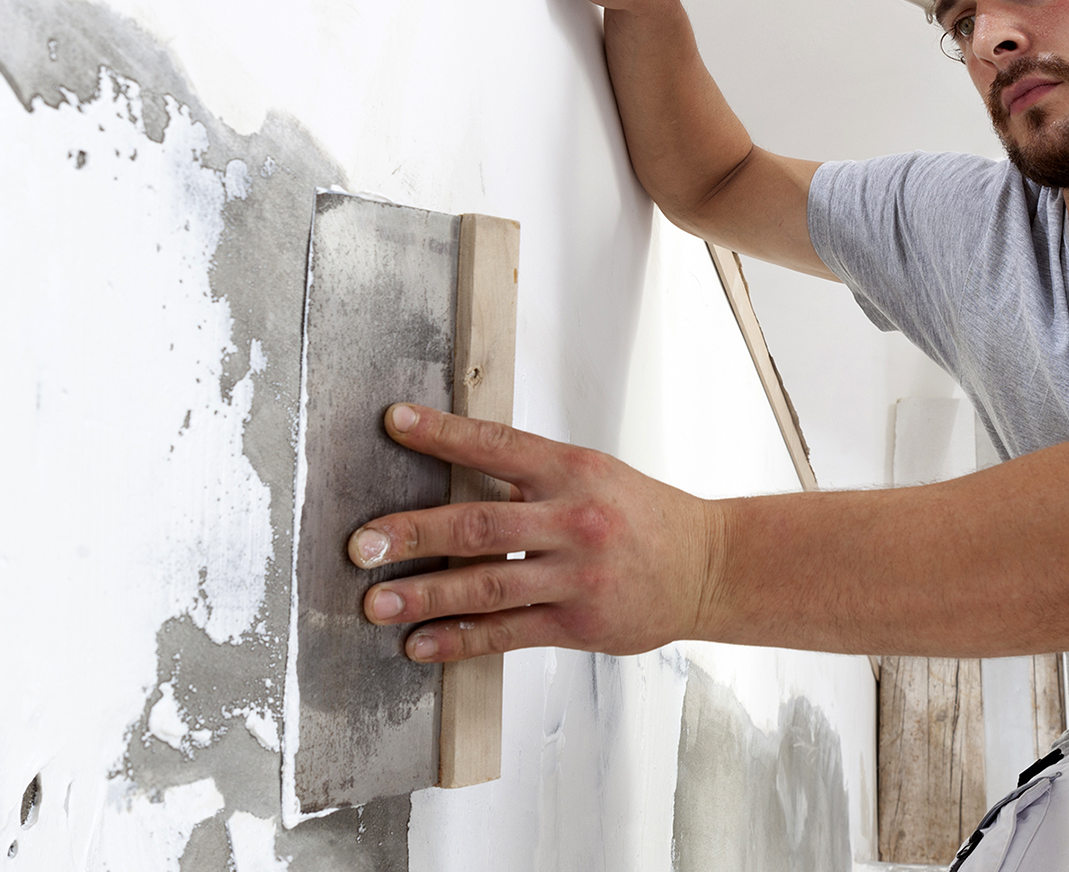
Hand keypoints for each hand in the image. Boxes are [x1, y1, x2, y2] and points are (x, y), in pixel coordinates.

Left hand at [350, 403, 724, 662]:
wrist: (706, 566)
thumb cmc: (641, 515)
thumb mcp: (593, 473)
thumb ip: (531, 474)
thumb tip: (454, 466)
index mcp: (572, 470)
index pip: (497, 444)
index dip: (442, 434)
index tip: (394, 423)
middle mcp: (573, 519)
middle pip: (479, 522)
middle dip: (413, 533)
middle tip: (362, 543)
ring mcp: (576, 574)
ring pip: (486, 585)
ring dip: (424, 596)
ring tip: (376, 604)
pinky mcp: (578, 622)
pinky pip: (507, 633)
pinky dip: (459, 640)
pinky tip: (421, 644)